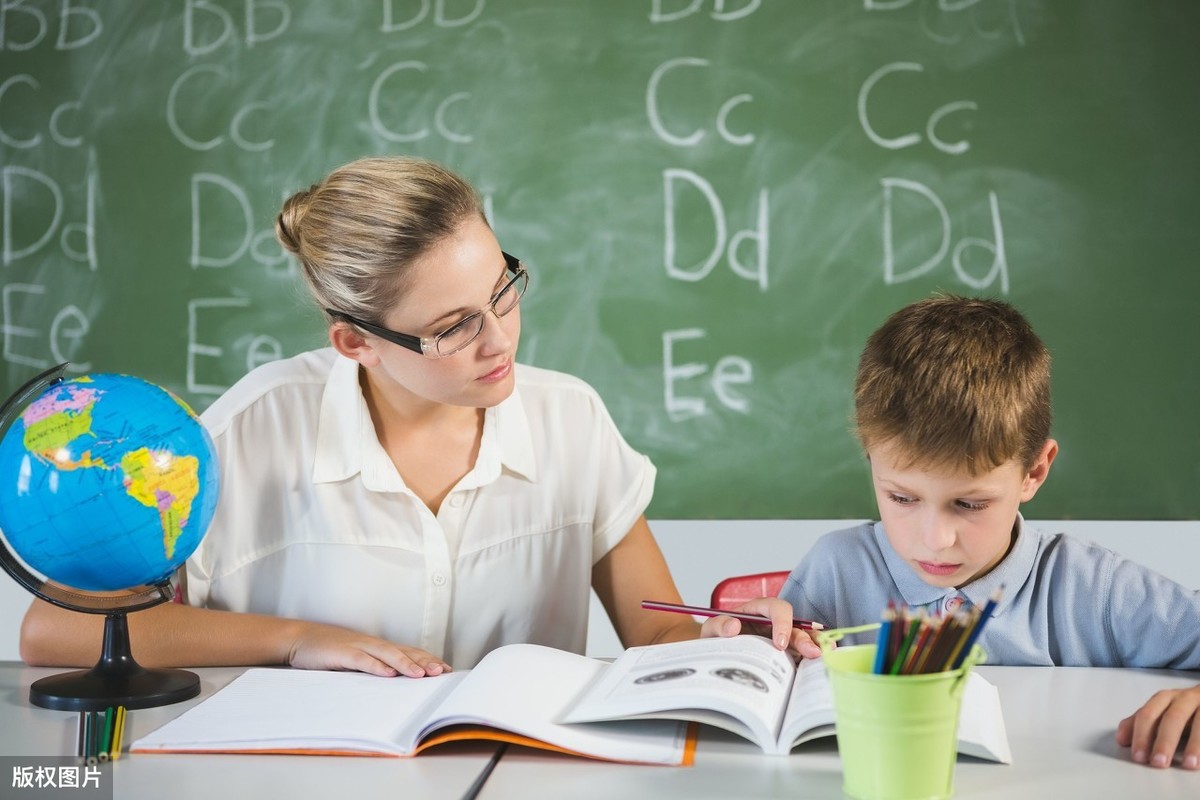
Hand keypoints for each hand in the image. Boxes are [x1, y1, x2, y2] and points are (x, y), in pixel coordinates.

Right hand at [286, 621, 451, 677]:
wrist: (300, 638)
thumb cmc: (329, 651)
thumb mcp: (355, 658)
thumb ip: (374, 666)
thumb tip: (395, 679)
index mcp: (377, 646)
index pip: (409, 652)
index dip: (428, 660)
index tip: (447, 669)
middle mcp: (372, 644)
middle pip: (404, 651)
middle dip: (425, 662)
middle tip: (443, 672)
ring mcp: (358, 646)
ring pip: (387, 654)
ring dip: (406, 664)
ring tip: (423, 674)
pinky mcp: (342, 652)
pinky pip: (362, 659)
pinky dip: (376, 666)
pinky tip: (389, 674)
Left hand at [698, 597, 822, 659]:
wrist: (716, 653)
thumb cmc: (716, 637)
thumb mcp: (711, 630)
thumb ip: (718, 625)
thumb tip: (733, 626)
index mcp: (757, 610)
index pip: (777, 608)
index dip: (782, 623)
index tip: (780, 644)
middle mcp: (772, 622)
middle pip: (794, 624)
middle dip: (805, 637)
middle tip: (813, 653)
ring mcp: (781, 637)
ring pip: (802, 637)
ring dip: (814, 645)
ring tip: (824, 656)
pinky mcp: (784, 652)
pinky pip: (800, 653)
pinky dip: (809, 659)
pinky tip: (818, 667)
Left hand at [1115, 684, 1199, 768]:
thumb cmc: (1183, 707)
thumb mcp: (1160, 712)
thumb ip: (1140, 724)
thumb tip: (1121, 740)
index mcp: (1163, 699)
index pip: (1147, 715)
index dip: (1141, 736)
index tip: (1138, 757)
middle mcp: (1183, 699)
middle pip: (1171, 718)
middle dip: (1164, 741)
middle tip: (1158, 763)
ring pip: (1199, 723)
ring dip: (1193, 744)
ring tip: (1188, 764)